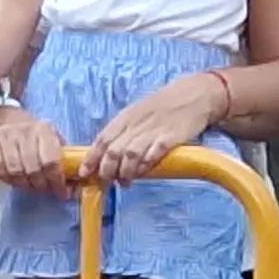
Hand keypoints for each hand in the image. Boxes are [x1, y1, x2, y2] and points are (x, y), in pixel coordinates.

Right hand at [0, 109, 73, 197]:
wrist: (7, 118)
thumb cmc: (34, 135)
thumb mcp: (52, 140)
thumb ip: (63, 161)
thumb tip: (73, 187)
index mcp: (44, 129)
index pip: (51, 162)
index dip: (57, 182)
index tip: (62, 193)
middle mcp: (24, 130)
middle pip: (33, 169)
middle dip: (41, 186)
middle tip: (45, 190)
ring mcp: (5, 134)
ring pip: (15, 171)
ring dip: (24, 185)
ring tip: (30, 186)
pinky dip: (7, 178)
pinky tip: (13, 180)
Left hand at [83, 74, 225, 182]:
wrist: (194, 95)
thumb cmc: (163, 107)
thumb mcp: (137, 113)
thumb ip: (123, 132)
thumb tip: (106, 156)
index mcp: (125, 117)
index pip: (102, 140)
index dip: (91, 159)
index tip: (85, 174)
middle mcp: (136, 124)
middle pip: (114, 151)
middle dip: (106, 171)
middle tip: (106, 183)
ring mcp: (154, 130)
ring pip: (130, 155)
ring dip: (125, 172)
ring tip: (125, 182)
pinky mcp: (171, 136)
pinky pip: (154, 153)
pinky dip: (146, 165)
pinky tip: (143, 172)